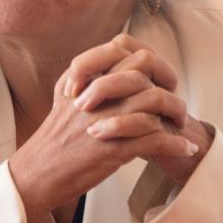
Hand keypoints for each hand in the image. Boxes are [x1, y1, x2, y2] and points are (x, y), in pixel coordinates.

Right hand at [8, 48, 197, 222]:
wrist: (37, 174)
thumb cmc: (54, 138)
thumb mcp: (63, 96)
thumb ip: (85, 75)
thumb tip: (112, 59)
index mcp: (83, 79)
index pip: (121, 48)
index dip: (147, 58)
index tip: (159, 75)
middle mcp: (94, 95)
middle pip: (142, 70)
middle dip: (166, 80)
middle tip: (175, 95)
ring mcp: (104, 121)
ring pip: (153, 101)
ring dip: (176, 111)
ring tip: (181, 122)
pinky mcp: (112, 149)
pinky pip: (154, 139)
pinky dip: (175, 144)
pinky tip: (185, 148)